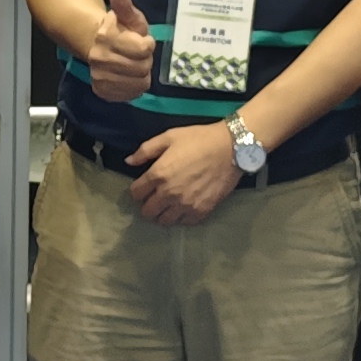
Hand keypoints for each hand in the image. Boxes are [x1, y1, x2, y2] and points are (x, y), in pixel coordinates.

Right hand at [82, 0, 156, 104]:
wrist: (100, 47)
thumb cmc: (121, 31)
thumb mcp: (128, 16)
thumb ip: (124, 5)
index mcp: (106, 37)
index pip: (143, 48)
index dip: (147, 44)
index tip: (142, 40)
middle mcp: (99, 58)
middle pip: (142, 67)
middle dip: (145, 60)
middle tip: (138, 54)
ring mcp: (100, 76)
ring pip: (139, 82)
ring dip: (141, 74)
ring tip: (134, 65)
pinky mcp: (102, 91)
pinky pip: (131, 94)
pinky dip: (135, 86)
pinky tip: (129, 77)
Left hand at [127, 121, 243, 226]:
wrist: (231, 148)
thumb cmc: (198, 139)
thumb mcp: (169, 137)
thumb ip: (145, 150)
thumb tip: (128, 161)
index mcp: (158, 174)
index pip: (135, 193)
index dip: (136, 190)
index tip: (143, 187)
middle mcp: (169, 193)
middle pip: (147, 212)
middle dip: (147, 205)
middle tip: (154, 198)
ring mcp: (186, 205)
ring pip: (164, 221)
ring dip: (162, 214)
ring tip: (168, 205)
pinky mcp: (202, 211)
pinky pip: (184, 223)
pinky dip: (181, 217)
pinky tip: (184, 207)